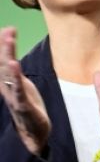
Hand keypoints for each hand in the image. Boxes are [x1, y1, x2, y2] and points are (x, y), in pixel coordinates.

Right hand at [0, 27, 50, 154]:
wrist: (34, 133)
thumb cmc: (28, 107)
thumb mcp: (22, 86)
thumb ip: (16, 73)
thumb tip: (12, 58)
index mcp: (9, 82)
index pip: (4, 60)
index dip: (3, 45)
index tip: (7, 28)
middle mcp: (8, 87)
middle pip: (4, 63)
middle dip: (5, 46)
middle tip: (9, 29)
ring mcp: (14, 95)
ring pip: (8, 73)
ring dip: (8, 55)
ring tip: (10, 39)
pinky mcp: (22, 105)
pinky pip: (18, 89)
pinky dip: (15, 76)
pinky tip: (14, 65)